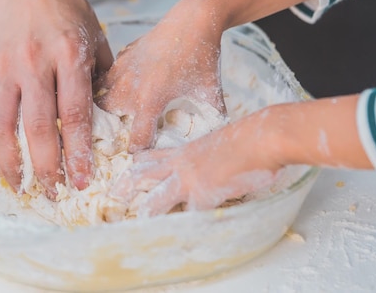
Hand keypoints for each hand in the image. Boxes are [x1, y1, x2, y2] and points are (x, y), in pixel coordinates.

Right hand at [0, 0, 112, 196]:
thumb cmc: (69, 14)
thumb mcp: (96, 40)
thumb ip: (102, 81)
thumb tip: (105, 126)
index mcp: (68, 54)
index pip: (74, 114)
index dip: (79, 152)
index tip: (83, 180)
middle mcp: (33, 62)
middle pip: (38, 127)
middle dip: (47, 167)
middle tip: (56, 194)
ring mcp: (4, 69)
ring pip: (2, 128)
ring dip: (13, 165)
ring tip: (25, 189)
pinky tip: (1, 166)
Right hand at [95, 0, 225, 152]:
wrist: (193, 20)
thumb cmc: (202, 57)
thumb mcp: (211, 93)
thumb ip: (214, 120)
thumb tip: (216, 140)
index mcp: (150, 100)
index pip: (136, 140)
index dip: (139, 154)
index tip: (142, 159)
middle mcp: (129, 87)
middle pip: (106, 121)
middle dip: (110, 134)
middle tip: (121, 140)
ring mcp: (121, 71)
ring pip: (98, 99)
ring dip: (104, 112)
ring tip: (113, 121)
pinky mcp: (120, 58)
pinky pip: (103, 79)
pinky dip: (104, 90)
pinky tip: (116, 95)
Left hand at [109, 107, 283, 216]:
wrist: (261, 138)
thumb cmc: (248, 138)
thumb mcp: (219, 143)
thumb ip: (208, 156)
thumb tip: (212, 169)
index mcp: (185, 150)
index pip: (153, 156)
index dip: (138, 164)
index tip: (127, 168)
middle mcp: (181, 164)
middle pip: (144, 174)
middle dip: (126, 185)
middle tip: (114, 194)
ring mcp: (190, 180)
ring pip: (157, 198)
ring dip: (147, 211)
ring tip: (137, 220)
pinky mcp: (204, 195)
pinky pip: (190, 216)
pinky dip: (187, 227)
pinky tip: (180, 237)